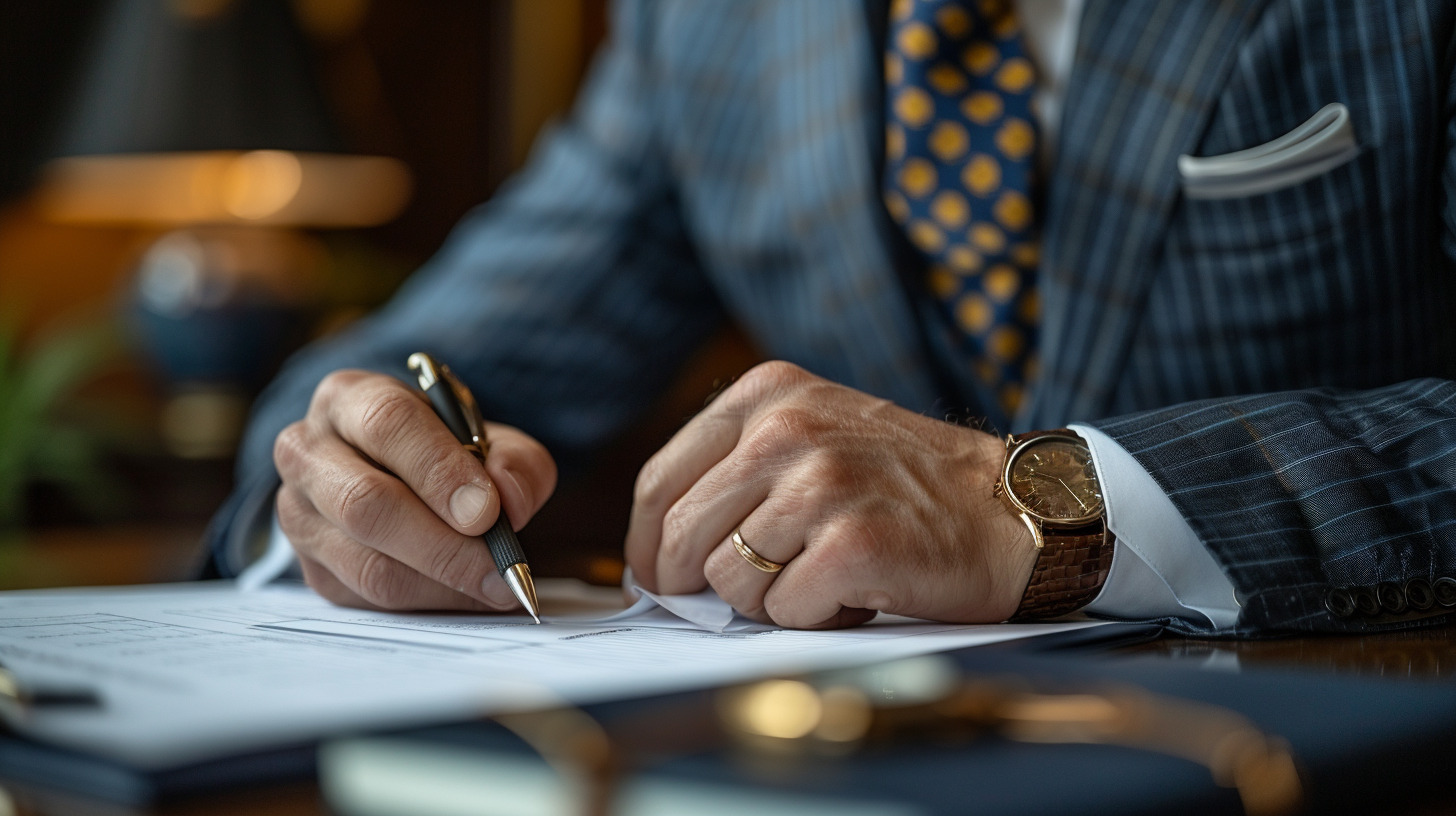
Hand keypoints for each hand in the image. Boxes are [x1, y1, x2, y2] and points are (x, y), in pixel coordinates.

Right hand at [273, 369, 556, 610]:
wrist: (401, 480)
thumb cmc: (445, 453)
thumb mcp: (490, 440)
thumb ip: (515, 462)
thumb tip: (511, 500)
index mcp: (350, 397)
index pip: (387, 423)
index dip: (439, 469)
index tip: (486, 511)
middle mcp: (308, 450)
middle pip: (364, 502)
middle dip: (442, 543)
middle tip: (499, 566)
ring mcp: (299, 513)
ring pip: (366, 562)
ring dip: (441, 582)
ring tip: (494, 585)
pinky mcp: (311, 567)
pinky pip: (369, 597)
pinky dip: (427, 602)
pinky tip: (464, 593)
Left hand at [624, 361, 1035, 628]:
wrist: (1008, 508)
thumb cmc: (905, 483)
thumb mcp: (813, 433)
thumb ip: (736, 470)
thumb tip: (655, 555)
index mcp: (767, 394)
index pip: (658, 482)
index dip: (647, 546)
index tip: (656, 579)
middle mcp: (787, 428)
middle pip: (680, 536)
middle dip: (701, 583)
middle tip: (751, 590)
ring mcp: (820, 484)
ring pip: (729, 581)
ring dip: (771, 599)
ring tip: (823, 573)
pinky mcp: (852, 543)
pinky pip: (783, 611)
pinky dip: (814, 617)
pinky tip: (853, 592)